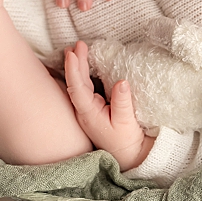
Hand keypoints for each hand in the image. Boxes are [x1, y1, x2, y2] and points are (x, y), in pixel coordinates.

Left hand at [64, 42, 151, 171]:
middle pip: (76, 83)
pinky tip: (86, 67)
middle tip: (76, 44)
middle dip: (75, 63)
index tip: (73, 52)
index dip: (74, 69)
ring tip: (76, 50)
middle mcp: (84, 111)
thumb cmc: (126, 140)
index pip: (77, 88)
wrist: (128, 155)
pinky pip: (86, 88)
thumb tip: (122, 81)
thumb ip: (122, 102)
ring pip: (80, 85)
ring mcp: (89, 110)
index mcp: (88, 113)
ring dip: (78, 67)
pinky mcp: (95, 109)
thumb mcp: (126, 122)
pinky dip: (84, 74)